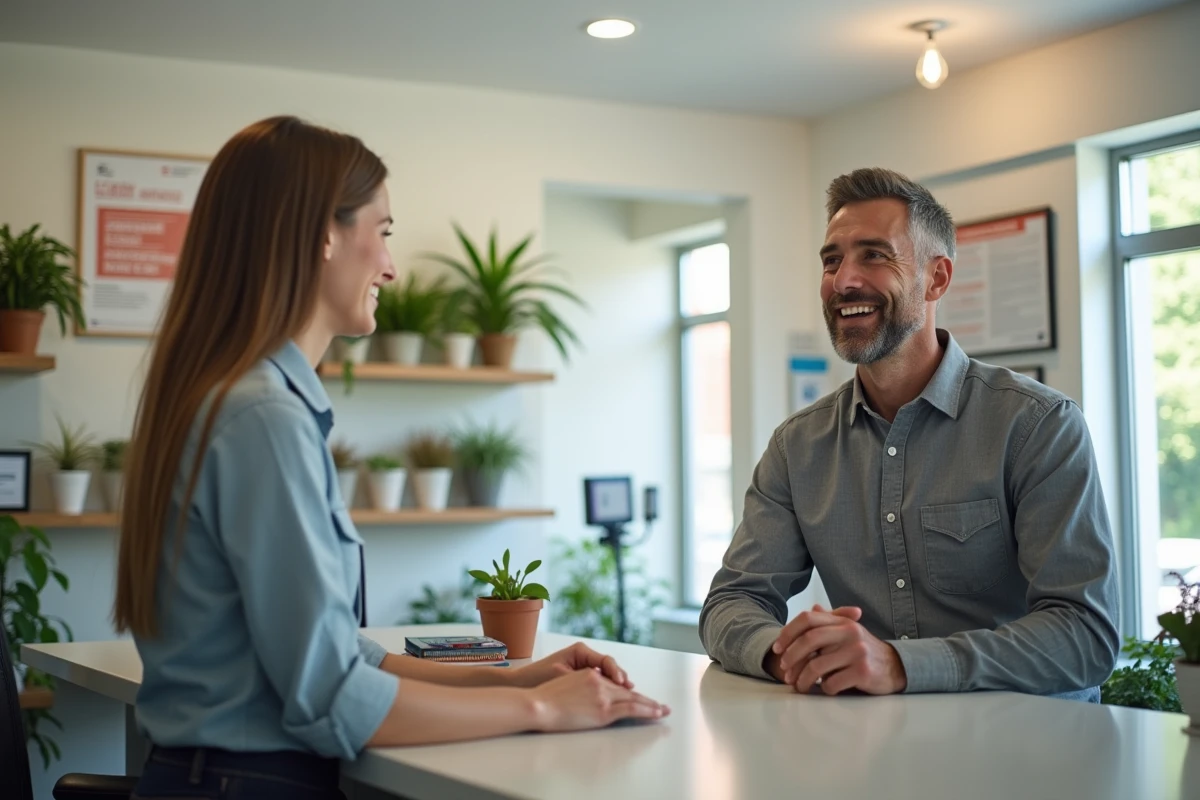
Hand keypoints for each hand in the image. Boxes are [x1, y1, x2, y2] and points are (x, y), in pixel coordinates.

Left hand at [510, 642, 633, 688]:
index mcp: (580, 651)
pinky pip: (598, 682)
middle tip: (631, 689)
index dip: (616, 672)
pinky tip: (613, 699)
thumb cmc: (537, 678)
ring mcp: (582, 666)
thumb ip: (585, 679)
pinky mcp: (579, 676)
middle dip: (621, 680)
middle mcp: (583, 656)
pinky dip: (606, 689)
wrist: (521, 684)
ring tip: (628, 694)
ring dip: (615, 686)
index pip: (606, 661)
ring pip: (605, 675)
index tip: (622, 683)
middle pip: (609, 668)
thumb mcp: (564, 676)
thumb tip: (607, 684)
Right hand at [531, 667, 668, 731]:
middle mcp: (600, 682)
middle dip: (645, 699)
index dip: (627, 692)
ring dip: (650, 705)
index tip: (637, 696)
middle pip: (627, 692)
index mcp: (589, 675)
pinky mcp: (604, 710)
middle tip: (660, 704)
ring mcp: (603, 696)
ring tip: (663, 710)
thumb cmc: (544, 699)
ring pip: (633, 700)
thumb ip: (579, 689)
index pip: (614, 685)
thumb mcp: (564, 685)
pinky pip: (631, 710)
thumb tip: (587, 699)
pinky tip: (656, 713)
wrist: (538, 704)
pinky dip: (647, 711)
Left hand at [770, 604, 906, 695]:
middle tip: (785, 671)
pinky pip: (831, 683)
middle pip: (809, 640)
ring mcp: (857, 652)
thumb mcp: (849, 633)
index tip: (777, 648)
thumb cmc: (865, 651)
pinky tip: (826, 689)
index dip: (788, 632)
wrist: (896, 667)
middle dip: (791, 657)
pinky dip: (824, 689)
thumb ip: (830, 622)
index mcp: (842, 622)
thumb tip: (813, 609)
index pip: (808, 618)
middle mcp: (850, 633)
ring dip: (803, 680)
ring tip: (800, 686)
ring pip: (816, 666)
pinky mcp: (863, 672)